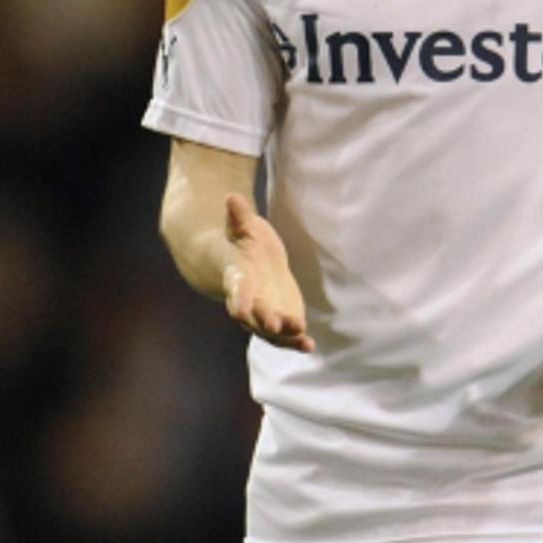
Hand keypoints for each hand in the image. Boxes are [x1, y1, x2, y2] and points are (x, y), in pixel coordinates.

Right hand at [222, 193, 313, 352]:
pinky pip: (286, 335)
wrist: (244, 264)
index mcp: (239, 278)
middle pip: (255, 316)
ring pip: (272, 331)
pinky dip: (296, 342)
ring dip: (286, 336)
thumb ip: (239, 216)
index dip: (240, 300)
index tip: (241, 312)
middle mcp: (250, 301)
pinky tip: (309, 346)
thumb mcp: (243, 226)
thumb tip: (232, 195)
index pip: (237, 291)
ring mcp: (264, 313)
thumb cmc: (244, 242)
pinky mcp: (280, 319)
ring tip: (303, 339)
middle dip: (265, 321)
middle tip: (275, 326)